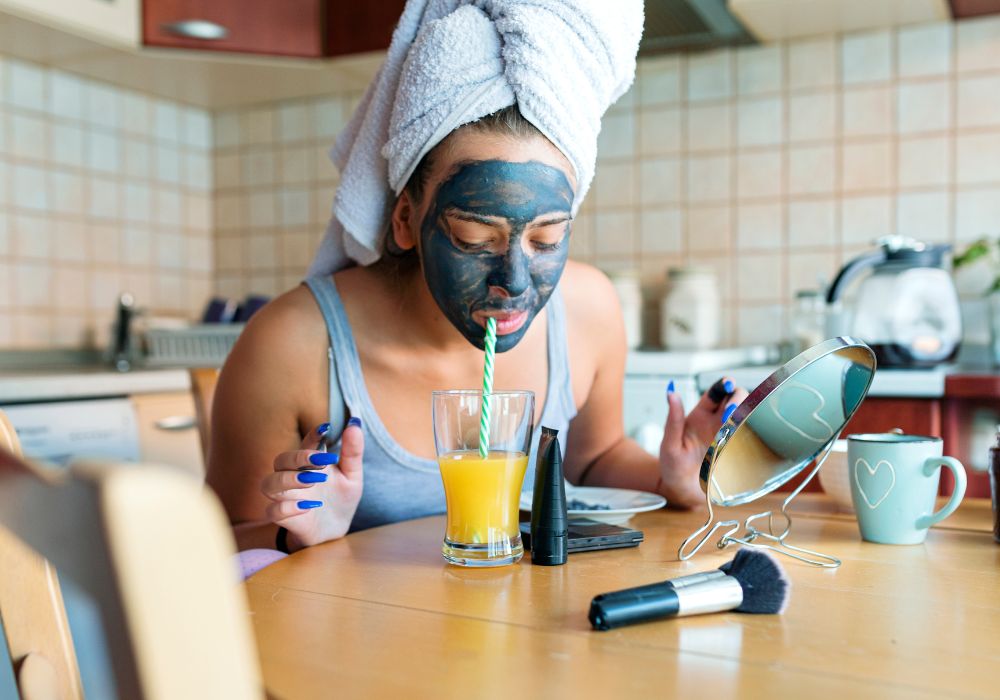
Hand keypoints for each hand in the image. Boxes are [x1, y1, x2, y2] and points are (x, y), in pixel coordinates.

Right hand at [261, 418, 363, 549]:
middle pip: (280, 460)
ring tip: (313, 482)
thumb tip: (355, 424)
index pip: (306, 443)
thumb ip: (352, 452)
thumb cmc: (341, 498)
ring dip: (288, 480)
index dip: (313, 435)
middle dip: (298, 458)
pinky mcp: (284, 518)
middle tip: (322, 461)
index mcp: (310, 462)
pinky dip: (287, 508)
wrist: (336, 529)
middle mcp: (293, 476)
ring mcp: (286, 497)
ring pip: (269, 484)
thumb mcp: (352, 476)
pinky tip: (309, 505)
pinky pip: (272, 512)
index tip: (327, 428)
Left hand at [658, 377, 747, 507]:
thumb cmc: (672, 467)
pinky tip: (754, 433)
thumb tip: (672, 393)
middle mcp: (718, 422)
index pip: (716, 393)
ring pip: (748, 414)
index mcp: (700, 415)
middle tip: (732, 412)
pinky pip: (753, 435)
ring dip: (749, 413)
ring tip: (739, 424)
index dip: (723, 384)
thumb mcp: (669, 444)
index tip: (727, 384)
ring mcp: (731, 435)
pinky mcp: (740, 450)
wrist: (684, 492)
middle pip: (736, 398)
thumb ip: (672, 420)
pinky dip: (758, 430)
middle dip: (738, 398)